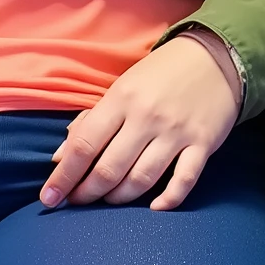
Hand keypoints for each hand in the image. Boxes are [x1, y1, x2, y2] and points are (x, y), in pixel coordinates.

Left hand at [41, 30, 241, 213]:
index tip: (49, 197)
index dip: (63, 176)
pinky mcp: (203, 144)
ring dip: (120, 198)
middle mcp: (146, 117)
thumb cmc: (159, 75)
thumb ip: (89, 122)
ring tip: (109, 200)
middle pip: (109, 168)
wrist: (215, 57)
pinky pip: (183, 180)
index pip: (83, 145)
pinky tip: (153, 208)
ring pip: (141, 179)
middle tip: (78, 202)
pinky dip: (168, 199)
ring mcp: (176, 132)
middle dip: (87, 193)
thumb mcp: (121, 89)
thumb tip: (60, 158)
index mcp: (120, 99)